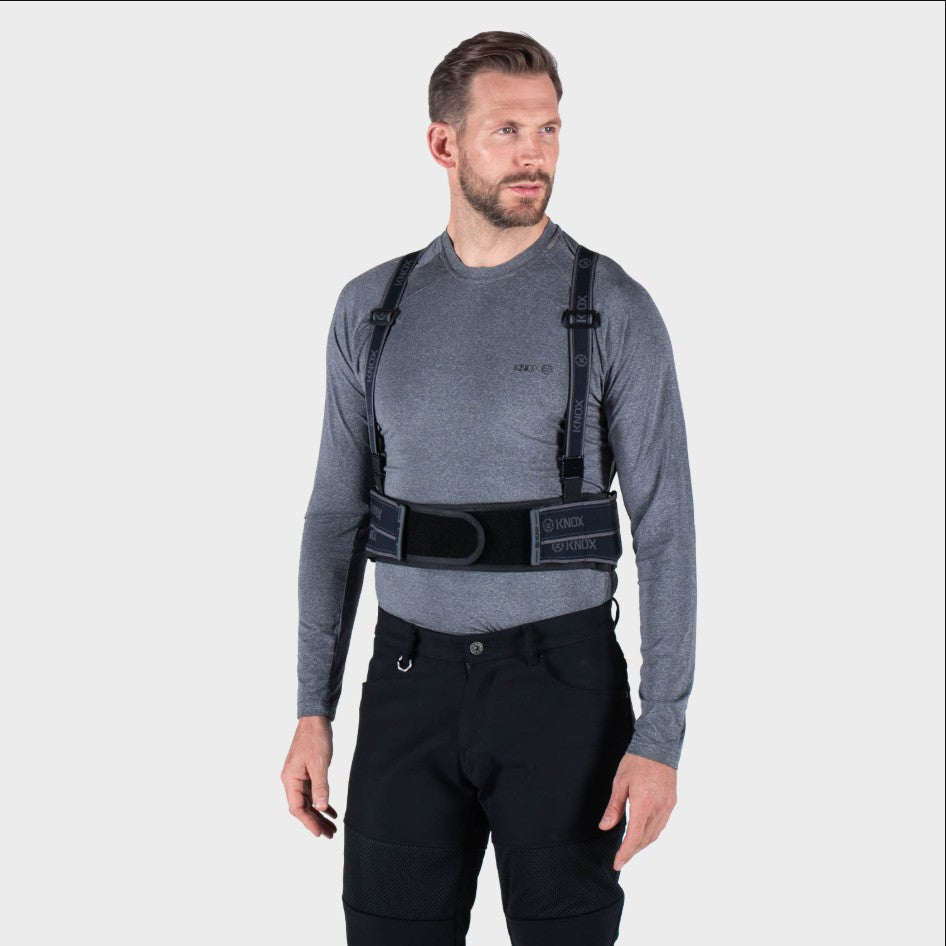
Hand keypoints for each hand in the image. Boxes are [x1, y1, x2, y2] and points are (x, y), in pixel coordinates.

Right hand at [282, 716, 338, 837]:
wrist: (315, 719)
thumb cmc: (315, 738)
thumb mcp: (319, 764)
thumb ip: (320, 787)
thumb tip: (320, 808)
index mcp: (290, 779)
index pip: (297, 808)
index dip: (308, 822)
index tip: (319, 834)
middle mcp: (292, 780)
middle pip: (303, 808)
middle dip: (316, 822)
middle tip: (330, 835)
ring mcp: (299, 777)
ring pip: (309, 802)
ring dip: (320, 814)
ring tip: (332, 828)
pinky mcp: (307, 772)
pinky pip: (313, 793)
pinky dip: (322, 802)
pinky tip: (332, 811)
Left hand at [599, 752, 676, 868]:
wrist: (658, 745)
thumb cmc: (637, 761)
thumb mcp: (620, 782)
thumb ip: (614, 807)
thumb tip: (605, 827)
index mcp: (644, 804)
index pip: (634, 837)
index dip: (625, 853)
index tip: (617, 863)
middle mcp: (659, 808)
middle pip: (645, 839)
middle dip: (632, 851)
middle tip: (621, 858)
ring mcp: (667, 806)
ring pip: (655, 834)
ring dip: (642, 844)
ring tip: (630, 848)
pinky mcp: (671, 802)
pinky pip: (661, 824)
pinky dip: (651, 833)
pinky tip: (643, 833)